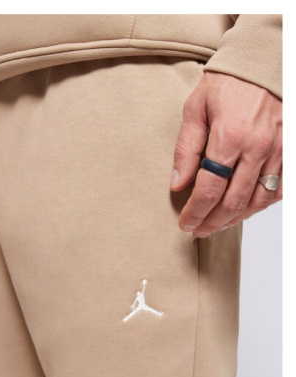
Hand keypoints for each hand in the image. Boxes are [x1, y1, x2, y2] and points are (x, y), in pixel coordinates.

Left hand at [170, 71, 281, 237]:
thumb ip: (186, 149)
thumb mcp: (195, 109)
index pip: (209, 189)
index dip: (195, 212)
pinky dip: (261, 205)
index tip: (184, 224)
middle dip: (212, 222)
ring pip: (257, 201)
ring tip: (216, 225)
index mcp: (229, 137)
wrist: (264, 61)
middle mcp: (257, 148)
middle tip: (198, 230)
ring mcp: (279, 150)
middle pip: (233, 201)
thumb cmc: (227, 83)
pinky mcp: (291, 149)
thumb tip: (178, 184)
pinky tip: (245, 210)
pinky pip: (279, 189)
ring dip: (235, 219)